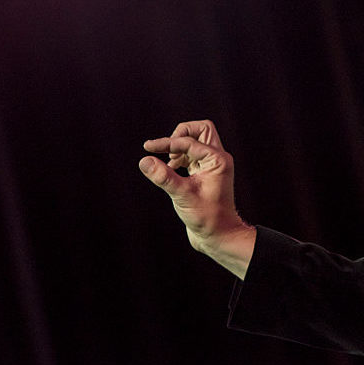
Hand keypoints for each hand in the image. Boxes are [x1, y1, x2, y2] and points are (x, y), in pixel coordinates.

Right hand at [140, 119, 254, 276]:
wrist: (218, 235)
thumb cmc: (207, 218)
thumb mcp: (182, 196)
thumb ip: (164, 177)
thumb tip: (145, 161)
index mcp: (218, 160)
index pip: (189, 141)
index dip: (167, 143)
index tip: (148, 148)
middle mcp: (218, 159)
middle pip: (202, 129)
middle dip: (181, 133)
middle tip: (166, 148)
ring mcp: (212, 165)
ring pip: (197, 140)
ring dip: (180, 146)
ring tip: (168, 164)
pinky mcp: (204, 172)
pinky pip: (192, 154)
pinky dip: (179, 156)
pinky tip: (169, 169)